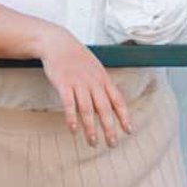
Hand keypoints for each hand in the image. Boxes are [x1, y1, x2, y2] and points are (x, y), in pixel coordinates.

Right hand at [34, 27, 133, 146]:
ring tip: (93, 142)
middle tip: (112, 144)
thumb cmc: (77, 57)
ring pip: (87, 109)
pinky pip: (69, 104)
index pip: (118, 100)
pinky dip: (71, 117)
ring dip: (91, 128)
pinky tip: (73, 129)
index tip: (129, 130)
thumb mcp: (95, 68)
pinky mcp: (63, 84)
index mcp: (103, 79)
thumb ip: (102, 85)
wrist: (58, 43)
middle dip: (109, 128)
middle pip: (104, 109)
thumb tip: (110, 102)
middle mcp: (93, 82)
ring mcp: (78, 83)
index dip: (124, 116)